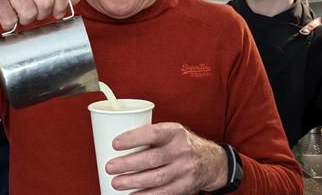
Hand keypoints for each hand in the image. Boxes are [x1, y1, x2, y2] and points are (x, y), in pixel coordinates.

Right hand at [0, 0, 80, 29]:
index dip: (62, 3)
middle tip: (31, 14)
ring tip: (17, 14)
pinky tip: (5, 17)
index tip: (58, 13)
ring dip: (24, 20)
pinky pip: (11, 19)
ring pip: (30, 12)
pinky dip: (9, 24)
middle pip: (46, 2)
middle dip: (41, 14)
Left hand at [106, 122, 227, 193]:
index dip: (133, 138)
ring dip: (133, 182)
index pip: (153, 133)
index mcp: (175, 132)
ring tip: (116, 183)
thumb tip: (116, 143)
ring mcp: (185, 169)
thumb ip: (151, 136)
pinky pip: (163, 193)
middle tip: (110, 167)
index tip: (115, 144)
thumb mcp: (171, 133)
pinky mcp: (185, 186)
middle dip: (128, 164)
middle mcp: (182, 150)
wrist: (211, 161)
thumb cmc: (181, 144)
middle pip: (152, 158)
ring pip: (156, 178)